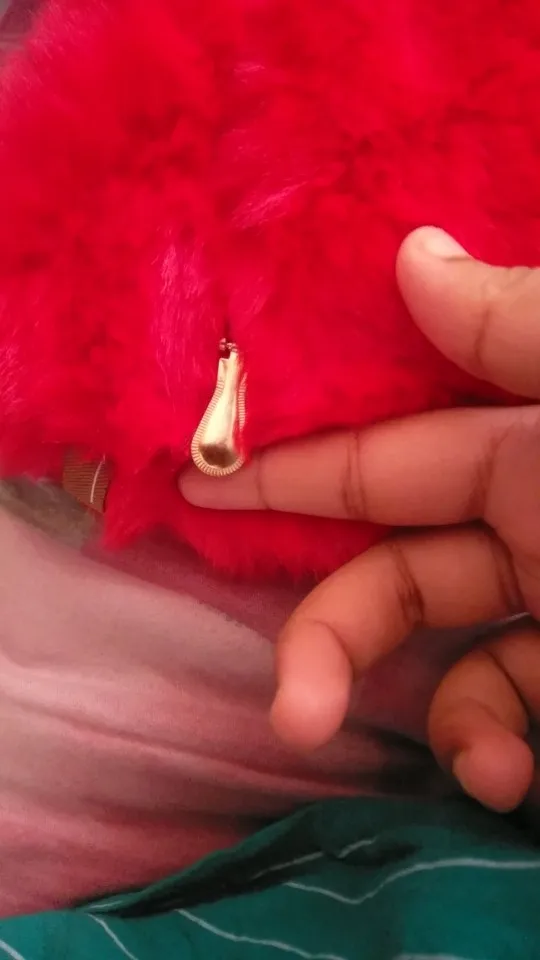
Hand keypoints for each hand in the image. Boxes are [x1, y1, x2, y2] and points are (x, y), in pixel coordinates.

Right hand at [180, 227, 539, 812]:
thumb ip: (518, 328)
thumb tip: (411, 252)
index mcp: (529, 445)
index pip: (384, 456)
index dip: (289, 468)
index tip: (197, 482)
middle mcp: (531, 519)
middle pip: (396, 570)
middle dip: (334, 631)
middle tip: (291, 703)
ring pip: (450, 654)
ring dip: (436, 717)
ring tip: (477, 768)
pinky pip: (507, 712)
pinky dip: (490, 747)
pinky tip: (509, 774)